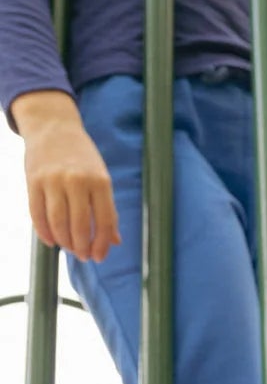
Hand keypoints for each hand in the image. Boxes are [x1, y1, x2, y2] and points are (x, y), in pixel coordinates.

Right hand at [12, 91, 120, 262]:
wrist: (53, 127)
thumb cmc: (82, 158)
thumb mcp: (102, 178)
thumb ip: (108, 209)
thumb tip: (115, 241)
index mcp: (100, 181)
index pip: (104, 221)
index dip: (102, 244)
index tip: (99, 257)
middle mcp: (77, 181)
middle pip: (80, 225)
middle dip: (82, 247)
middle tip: (83, 256)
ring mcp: (53, 180)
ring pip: (58, 222)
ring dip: (64, 242)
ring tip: (69, 248)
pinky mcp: (33, 181)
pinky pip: (37, 213)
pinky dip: (44, 232)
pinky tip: (51, 240)